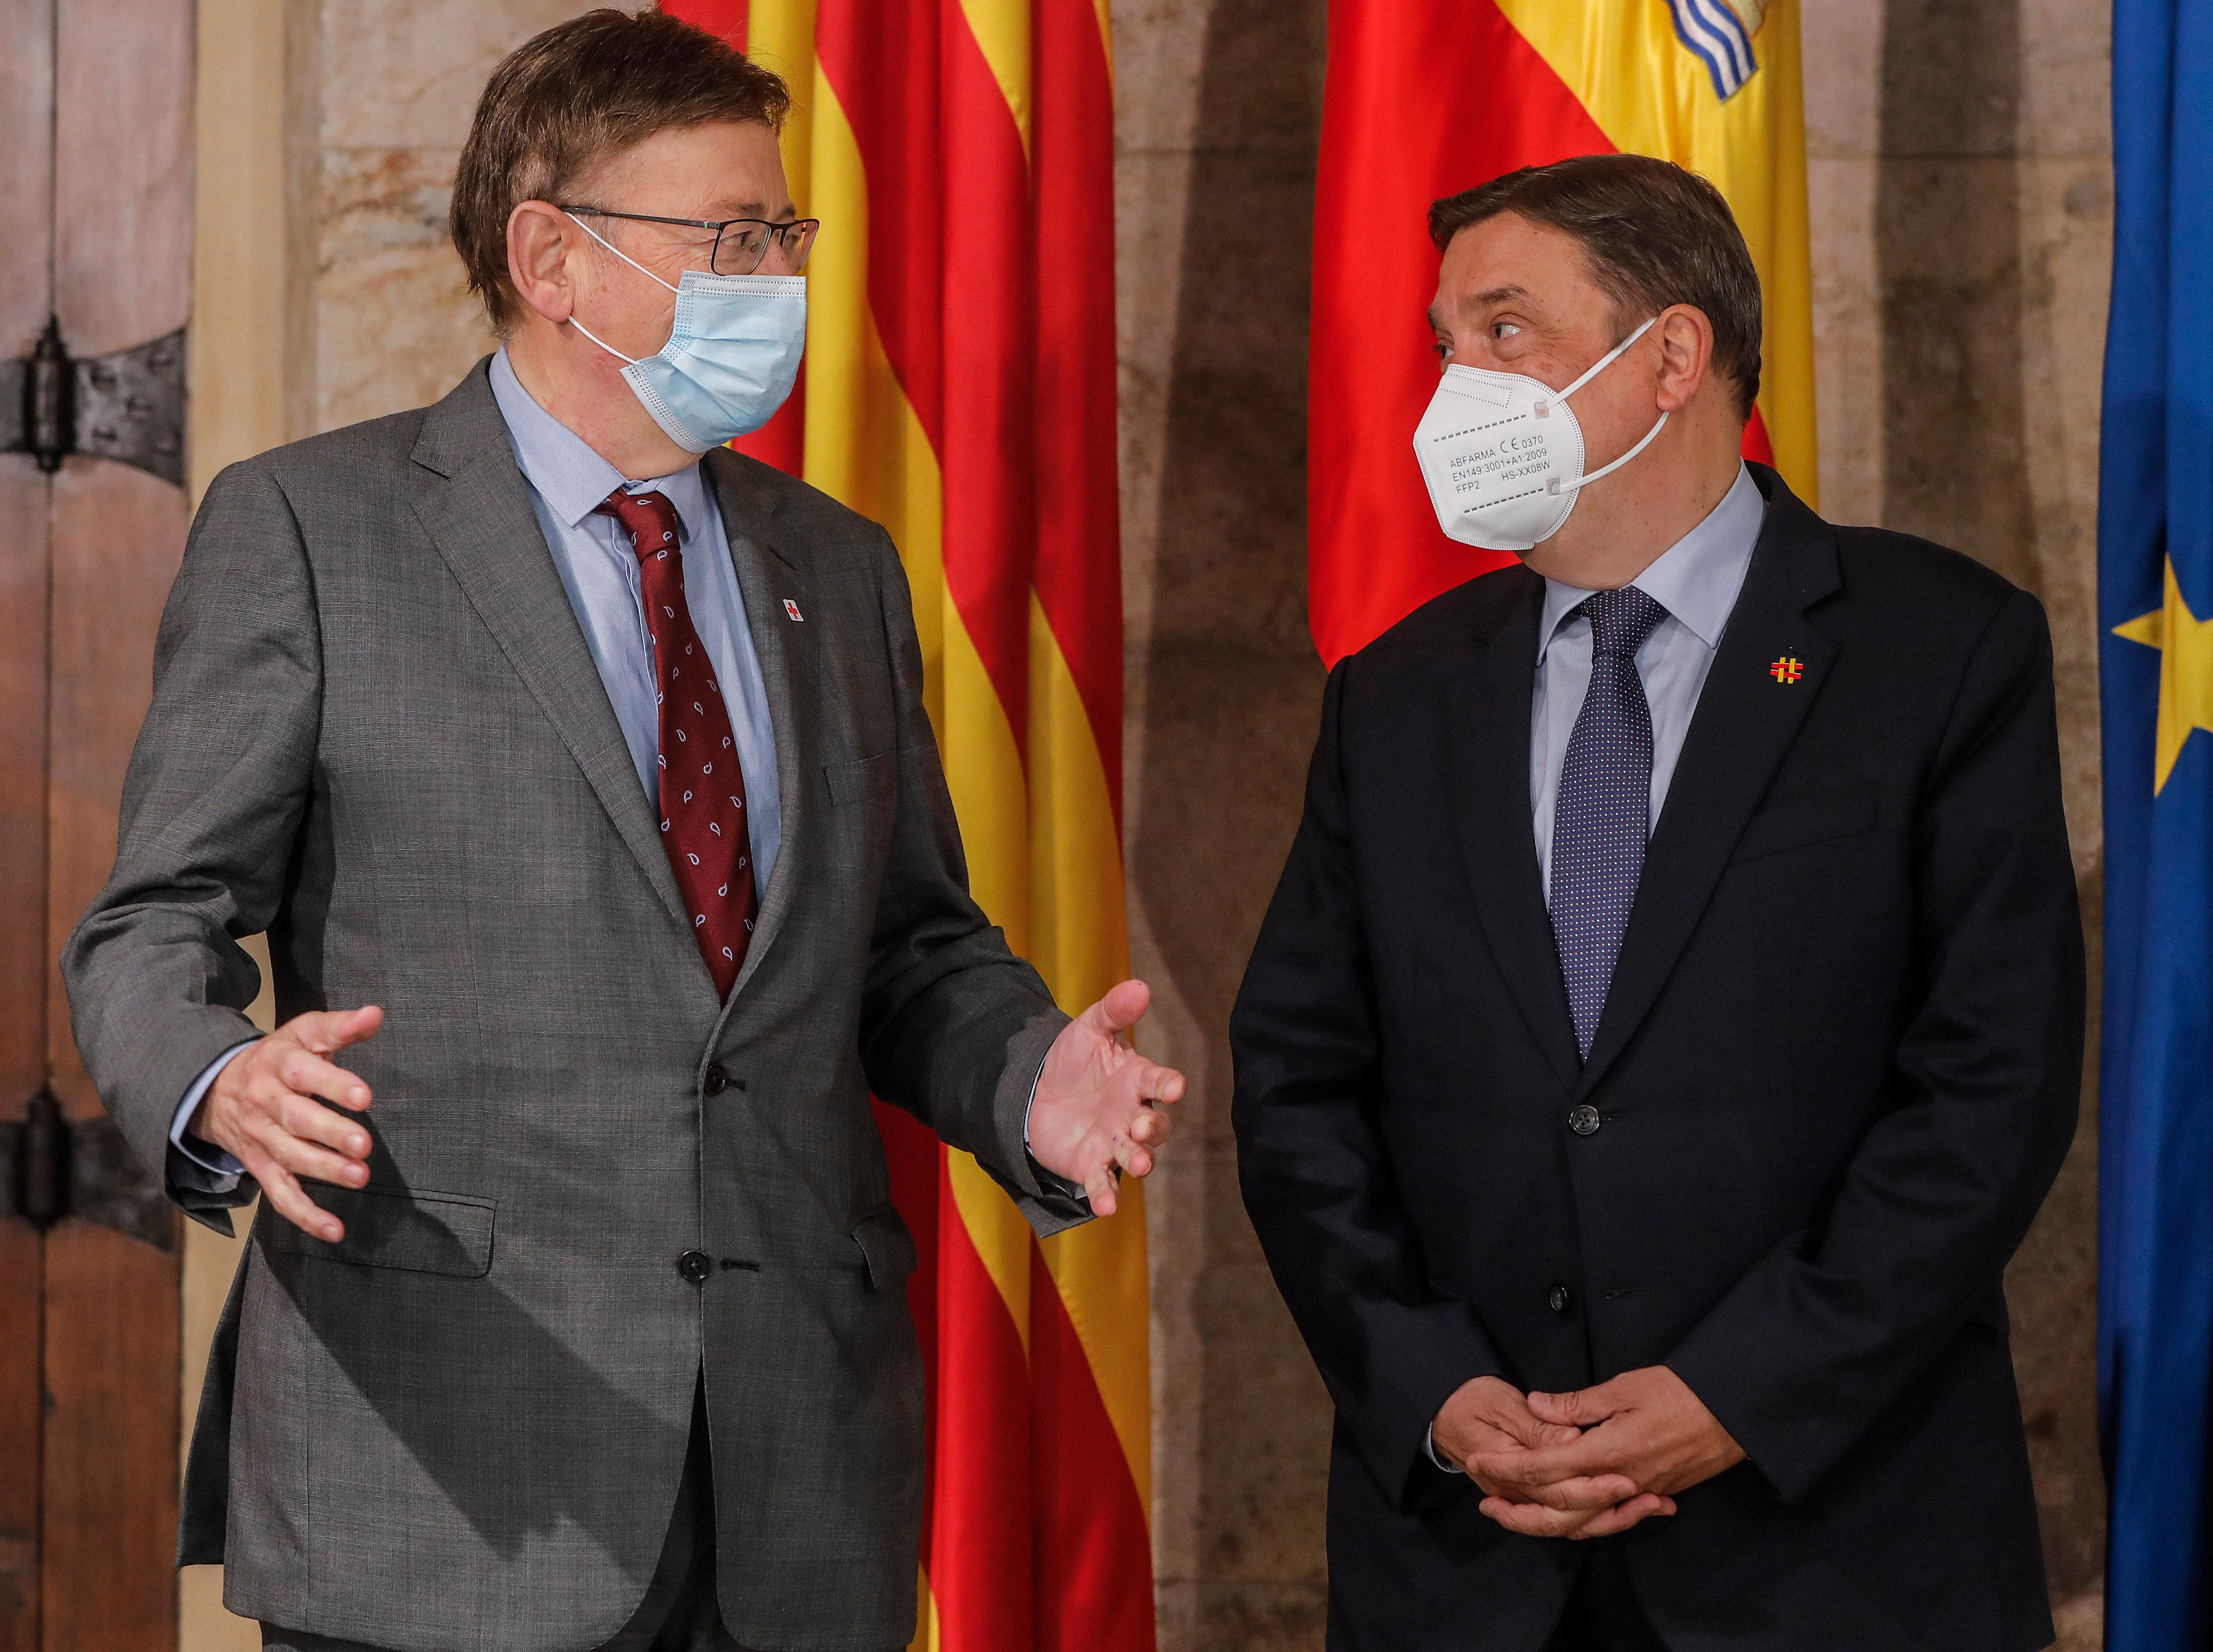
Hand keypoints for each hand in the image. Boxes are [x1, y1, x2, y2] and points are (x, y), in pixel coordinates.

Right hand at [188, 1006, 383, 1241]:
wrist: (213, 1087)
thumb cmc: (277, 1057)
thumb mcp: (302, 1033)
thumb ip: (339, 1026)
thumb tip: (375, 1014)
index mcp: (279, 1065)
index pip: (304, 1073)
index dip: (334, 1084)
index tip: (365, 1096)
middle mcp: (267, 1103)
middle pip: (297, 1120)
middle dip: (330, 1134)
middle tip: (364, 1145)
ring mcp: (262, 1138)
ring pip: (290, 1157)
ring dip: (324, 1170)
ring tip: (360, 1178)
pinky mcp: (261, 1166)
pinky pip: (281, 1195)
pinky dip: (306, 1216)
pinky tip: (335, 1230)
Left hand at [1025, 980, 1185, 1215]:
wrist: (1036, 1092)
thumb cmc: (1073, 1060)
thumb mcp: (1089, 1029)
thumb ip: (1114, 1011)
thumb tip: (1140, 985)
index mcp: (1136, 1080)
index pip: (1159, 1082)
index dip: (1168, 1085)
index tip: (1174, 1087)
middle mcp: (1132, 1115)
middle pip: (1155, 1127)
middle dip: (1153, 1130)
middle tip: (1142, 1127)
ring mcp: (1114, 1143)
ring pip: (1136, 1157)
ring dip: (1139, 1161)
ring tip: (1139, 1165)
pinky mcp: (1091, 1165)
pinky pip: (1103, 1183)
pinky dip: (1106, 1195)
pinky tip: (1104, 1207)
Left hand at [1467, 1365, 1741, 1537]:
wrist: (1736, 1413)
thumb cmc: (1682, 1392)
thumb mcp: (1625, 1387)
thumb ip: (1577, 1404)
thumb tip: (1535, 1405)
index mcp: (1607, 1452)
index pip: (1544, 1468)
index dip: (1507, 1466)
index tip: (1477, 1461)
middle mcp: (1620, 1481)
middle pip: (1560, 1510)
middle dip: (1518, 1510)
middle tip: (1487, 1502)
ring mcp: (1638, 1492)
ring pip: (1585, 1520)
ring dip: (1548, 1518)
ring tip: (1518, 1511)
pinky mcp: (1653, 1493)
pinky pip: (1611, 1516)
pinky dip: (1586, 1518)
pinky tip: (1569, 1510)